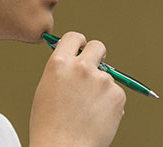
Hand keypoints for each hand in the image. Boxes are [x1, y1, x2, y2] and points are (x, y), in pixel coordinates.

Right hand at [30, 31, 126, 146]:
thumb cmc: (49, 125)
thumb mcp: (46, 90)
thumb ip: (61, 72)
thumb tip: (76, 62)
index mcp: (59, 63)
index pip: (74, 37)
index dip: (80, 43)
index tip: (82, 48)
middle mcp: (81, 67)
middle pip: (98, 46)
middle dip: (98, 55)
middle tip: (96, 67)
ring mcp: (101, 80)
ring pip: (107, 76)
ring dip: (102, 89)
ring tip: (88, 112)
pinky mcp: (117, 95)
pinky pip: (116, 93)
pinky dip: (110, 104)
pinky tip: (97, 118)